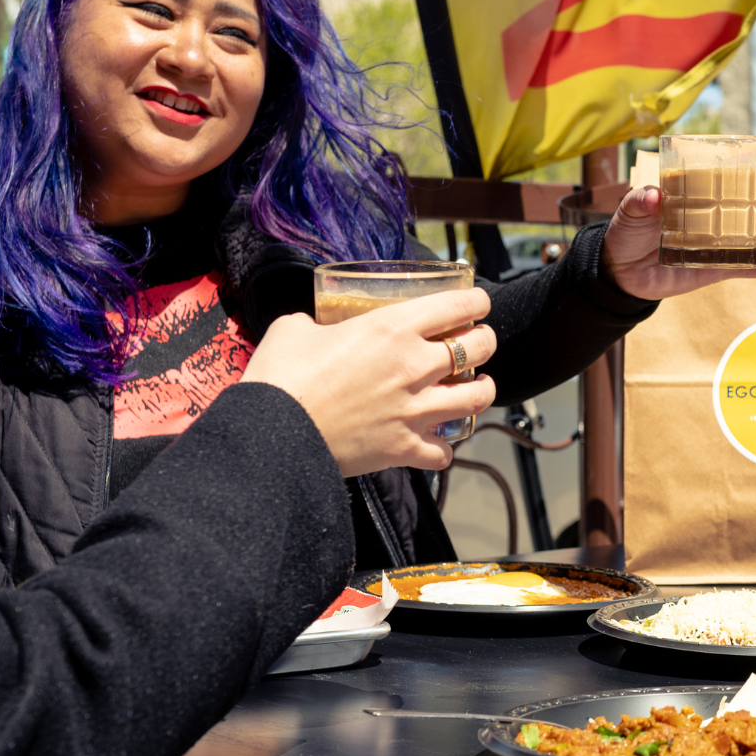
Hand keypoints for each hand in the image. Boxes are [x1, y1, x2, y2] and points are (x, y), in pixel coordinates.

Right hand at [240, 289, 498, 474]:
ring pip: (477, 398)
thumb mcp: (295, 328)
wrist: (271, 435)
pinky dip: (443, 448)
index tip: (478, 305)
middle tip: (477, 342)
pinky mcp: (405, 449)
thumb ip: (318, 323)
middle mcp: (415, 366)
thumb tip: (317, 327)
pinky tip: (435, 441)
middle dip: (485, 341)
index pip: (459, 306)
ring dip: (481, 390)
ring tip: (473, 387)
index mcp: (393, 328)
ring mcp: (415, 411)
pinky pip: (445, 452)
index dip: (477, 302)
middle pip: (480, 348)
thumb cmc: (280, 376)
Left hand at [600, 180, 755, 299]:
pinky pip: (746, 268)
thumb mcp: (630, 210)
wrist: (619, 271)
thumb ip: (640, 200)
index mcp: (698, 193)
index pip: (731, 175)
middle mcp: (714, 215)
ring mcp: (719, 243)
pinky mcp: (717, 269)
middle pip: (753, 203)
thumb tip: (654, 196)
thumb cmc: (627, 231)